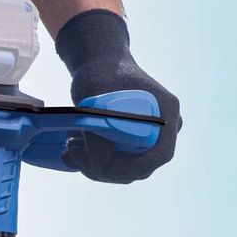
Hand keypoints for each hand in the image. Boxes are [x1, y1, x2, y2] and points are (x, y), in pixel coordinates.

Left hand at [55, 9, 180, 183]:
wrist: (102, 66)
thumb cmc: (102, 74)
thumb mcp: (94, 100)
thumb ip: (98, 133)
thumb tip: (100, 165)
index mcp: (166, 112)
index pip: (159, 155)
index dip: (131, 167)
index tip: (99, 165)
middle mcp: (164, 130)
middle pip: (140, 168)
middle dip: (104, 169)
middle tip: (72, 152)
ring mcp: (150, 139)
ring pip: (125, 171)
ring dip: (94, 167)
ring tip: (69, 147)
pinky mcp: (134, 146)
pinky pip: (117, 165)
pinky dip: (94, 164)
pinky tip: (73, 150)